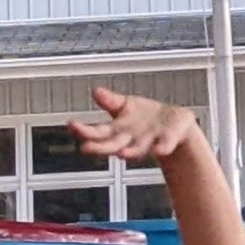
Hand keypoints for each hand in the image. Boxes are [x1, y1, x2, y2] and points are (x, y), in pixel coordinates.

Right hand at [68, 88, 202, 164]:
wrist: (174, 124)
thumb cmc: (145, 117)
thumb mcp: (126, 106)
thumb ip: (110, 101)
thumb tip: (95, 91)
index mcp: (117, 130)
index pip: (96, 132)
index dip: (82, 130)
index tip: (71, 125)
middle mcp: (128, 140)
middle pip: (111, 145)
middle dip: (98, 148)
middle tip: (85, 148)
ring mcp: (147, 142)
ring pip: (135, 150)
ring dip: (129, 152)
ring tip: (122, 154)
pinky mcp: (166, 142)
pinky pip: (163, 146)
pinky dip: (161, 147)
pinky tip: (160, 149)